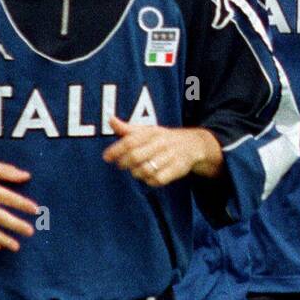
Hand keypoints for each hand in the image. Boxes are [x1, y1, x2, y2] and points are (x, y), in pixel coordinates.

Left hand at [103, 117, 222, 185]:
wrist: (193, 145)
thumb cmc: (164, 138)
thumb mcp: (148, 130)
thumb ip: (128, 129)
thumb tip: (110, 119)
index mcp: (152, 132)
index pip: (130, 141)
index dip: (116, 150)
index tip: (106, 157)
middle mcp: (161, 143)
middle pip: (136, 156)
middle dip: (124, 163)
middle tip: (121, 165)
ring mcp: (171, 156)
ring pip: (146, 169)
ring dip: (136, 173)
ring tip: (135, 171)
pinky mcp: (177, 169)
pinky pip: (158, 179)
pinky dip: (149, 180)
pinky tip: (148, 177)